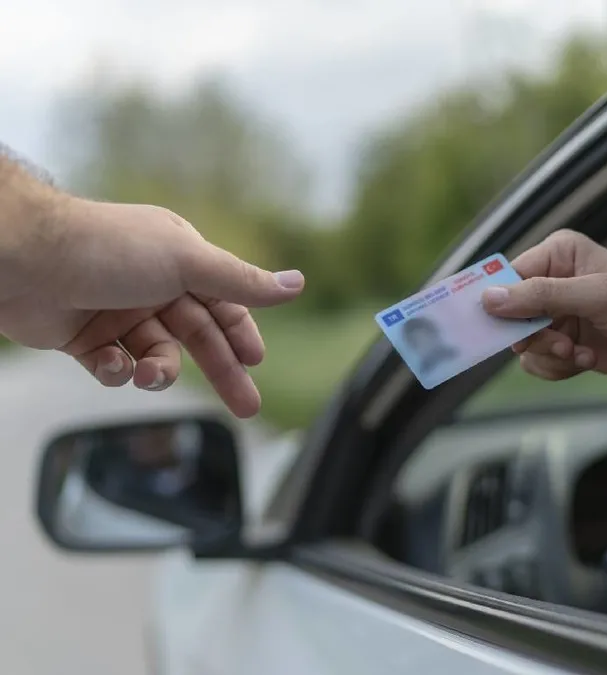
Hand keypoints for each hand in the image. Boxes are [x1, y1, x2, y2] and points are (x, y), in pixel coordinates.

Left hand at [0, 195, 304, 417]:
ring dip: (159, 371)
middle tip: (247, 406)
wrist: (23, 259)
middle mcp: (151, 286)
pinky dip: (118, 371)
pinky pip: (115, 368)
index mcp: (179, 261)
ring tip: (151, 375)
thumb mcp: (188, 261)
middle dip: (222, 371)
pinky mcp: (85, 339)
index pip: (223, 303)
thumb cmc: (108, 249)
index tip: (255, 361)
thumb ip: (242, 281)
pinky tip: (115, 363)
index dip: (241, 333)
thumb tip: (296, 284)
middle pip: (198, 337)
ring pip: (157, 356)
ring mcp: (118, 313)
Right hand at [480, 230, 606, 401]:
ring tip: (578, 354)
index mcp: (558, 255)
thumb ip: (542, 296)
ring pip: (522, 343)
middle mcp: (553, 282)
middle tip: (561, 344)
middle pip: (510, 315)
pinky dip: (557, 367)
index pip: (509, 277)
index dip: (498, 303)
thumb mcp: (597, 297)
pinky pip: (538, 361)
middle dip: (533, 336)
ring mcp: (558, 315)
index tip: (489, 327)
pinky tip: (586, 360)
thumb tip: (489, 299)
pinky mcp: (565, 344)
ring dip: (548, 355)